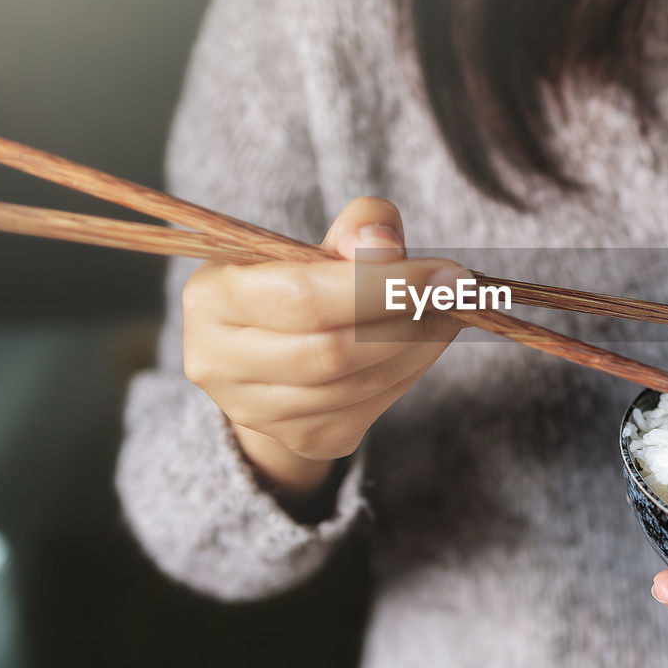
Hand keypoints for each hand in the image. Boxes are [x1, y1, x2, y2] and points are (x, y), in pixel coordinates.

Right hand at [181, 197, 464, 497]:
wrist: (274, 349)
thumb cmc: (300, 281)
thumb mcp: (321, 241)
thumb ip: (359, 227)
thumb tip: (384, 246)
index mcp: (212, 297)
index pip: (304, 297)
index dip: (381, 286)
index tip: (446, 273)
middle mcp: (218, 362)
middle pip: (330, 352)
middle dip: (405, 320)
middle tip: (455, 295)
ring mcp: (255, 411)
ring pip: (356, 385)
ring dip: (417, 348)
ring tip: (445, 315)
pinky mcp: (300, 439)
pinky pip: (368, 410)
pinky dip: (408, 374)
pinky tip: (423, 345)